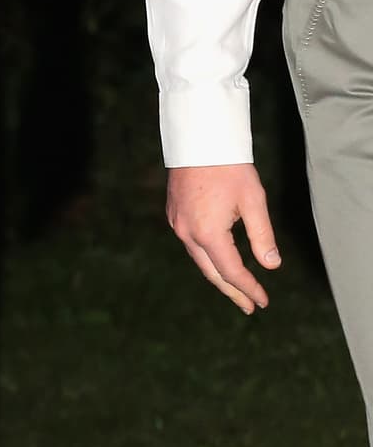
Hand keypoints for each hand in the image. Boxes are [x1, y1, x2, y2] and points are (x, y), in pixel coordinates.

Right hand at [166, 162, 279, 313]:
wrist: (199, 140)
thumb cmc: (229, 167)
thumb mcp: (253, 201)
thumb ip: (262, 236)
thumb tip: (271, 265)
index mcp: (209, 233)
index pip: (232, 272)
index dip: (249, 289)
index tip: (262, 302)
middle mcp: (188, 234)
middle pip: (212, 273)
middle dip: (232, 291)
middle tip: (249, 306)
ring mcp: (177, 225)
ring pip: (200, 260)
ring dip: (219, 276)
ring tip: (236, 288)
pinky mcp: (174, 215)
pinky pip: (191, 245)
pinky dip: (207, 258)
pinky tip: (217, 259)